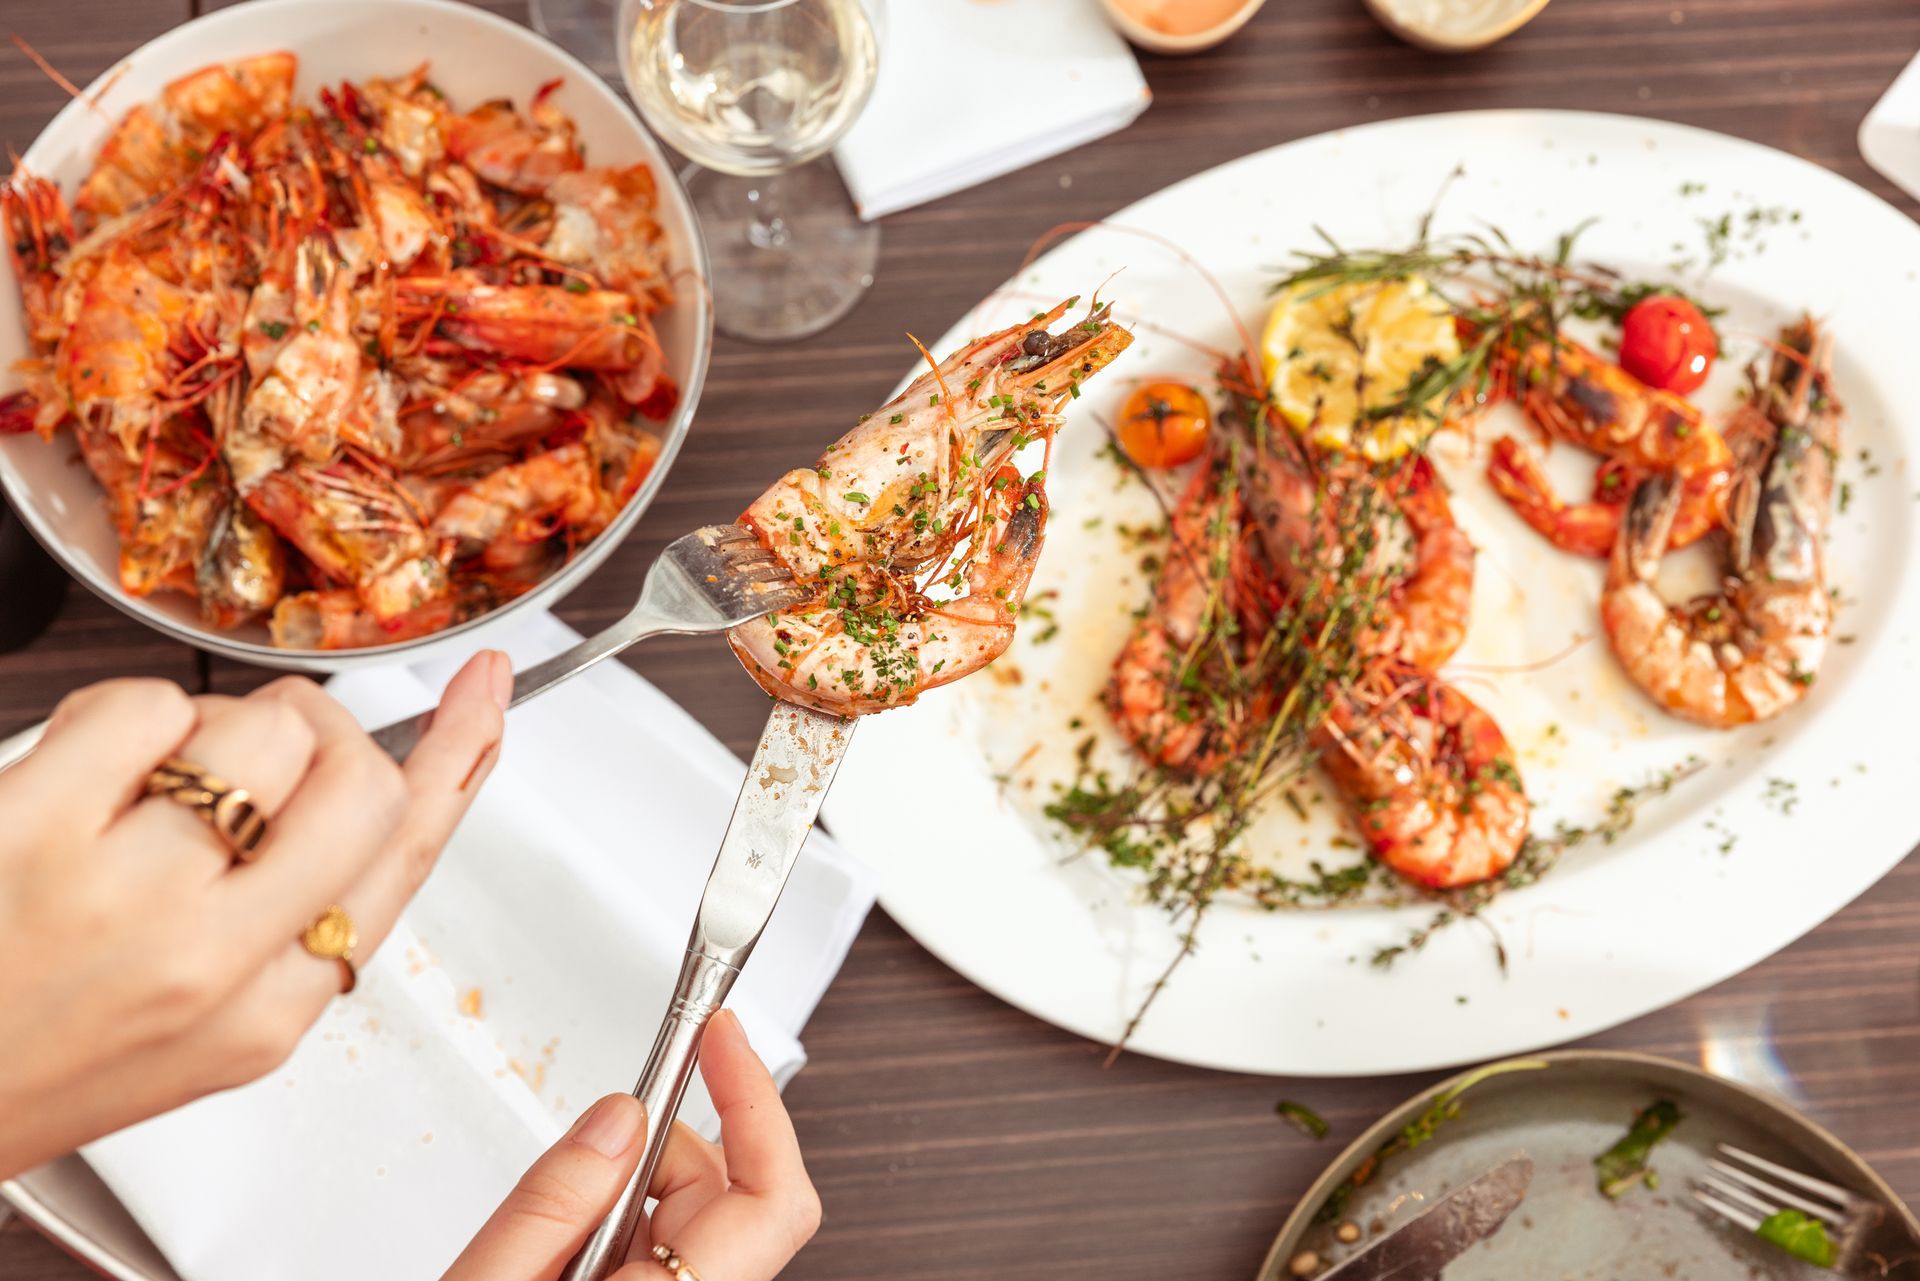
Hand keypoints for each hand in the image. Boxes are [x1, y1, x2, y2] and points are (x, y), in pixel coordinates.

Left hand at [0, 654, 509, 1177]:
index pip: (407, 858)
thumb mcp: (210, 1030)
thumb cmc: (39, 1056)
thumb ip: (301, 925)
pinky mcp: (30, 827)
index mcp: (269, 1015)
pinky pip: (147, 704)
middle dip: (327, 735)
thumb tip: (372, 791)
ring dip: (216, 726)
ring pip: (263, 728)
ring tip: (155, 787)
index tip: (484, 690)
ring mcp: (124, 893)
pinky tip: (91, 776)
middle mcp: (213, 961)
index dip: (461, 755)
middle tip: (270, 749)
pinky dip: (127, 715)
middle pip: (363, 782)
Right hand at [446, 1010, 820, 1280]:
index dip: (759, 1103)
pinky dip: (622, 1233)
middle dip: (665, 1153)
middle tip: (583, 1165)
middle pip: (730, 1197)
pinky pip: (665, 1259)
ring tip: (548, 1244)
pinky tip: (561, 1260)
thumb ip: (552, 1202)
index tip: (721, 1037)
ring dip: (632, 1199)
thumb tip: (620, 1118)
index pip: (771, 1198)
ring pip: (696, 1225)